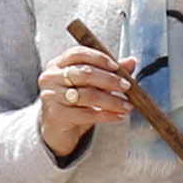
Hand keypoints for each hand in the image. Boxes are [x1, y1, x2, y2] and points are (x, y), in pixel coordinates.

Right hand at [34, 35, 138, 156]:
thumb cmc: (73, 103)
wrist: (56, 129)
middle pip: (84, 73)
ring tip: (127, 105)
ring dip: (112, 101)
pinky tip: (117, 116)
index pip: (78, 53)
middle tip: (127, 87)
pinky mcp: (56, 115)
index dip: (99, 58)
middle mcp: (51, 78)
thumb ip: (109, 72)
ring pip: (87, 95)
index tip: (117, 67)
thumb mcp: (90, 85)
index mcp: (57, 64)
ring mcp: (51, 96)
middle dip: (110, 80)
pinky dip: (106, 115)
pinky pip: (86, 114)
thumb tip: (131, 61)